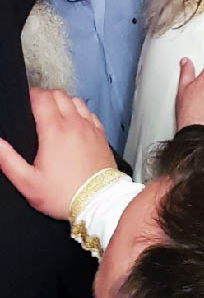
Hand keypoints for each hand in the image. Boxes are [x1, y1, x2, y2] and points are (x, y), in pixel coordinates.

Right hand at [0, 88, 113, 218]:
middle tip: (35, 106)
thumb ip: (8, 160)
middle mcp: (74, 124)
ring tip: (53, 112)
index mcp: (54, 131)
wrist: (98, 203)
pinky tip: (74, 122)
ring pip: (76, 101)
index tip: (24, 100)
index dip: (31, 95)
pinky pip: (89, 113)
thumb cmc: (63, 194)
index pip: (42, 98)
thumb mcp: (28, 182)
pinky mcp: (101, 135)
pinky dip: (79, 111)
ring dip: (63, 101)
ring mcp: (90, 128)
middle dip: (45, 96)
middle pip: (59, 95)